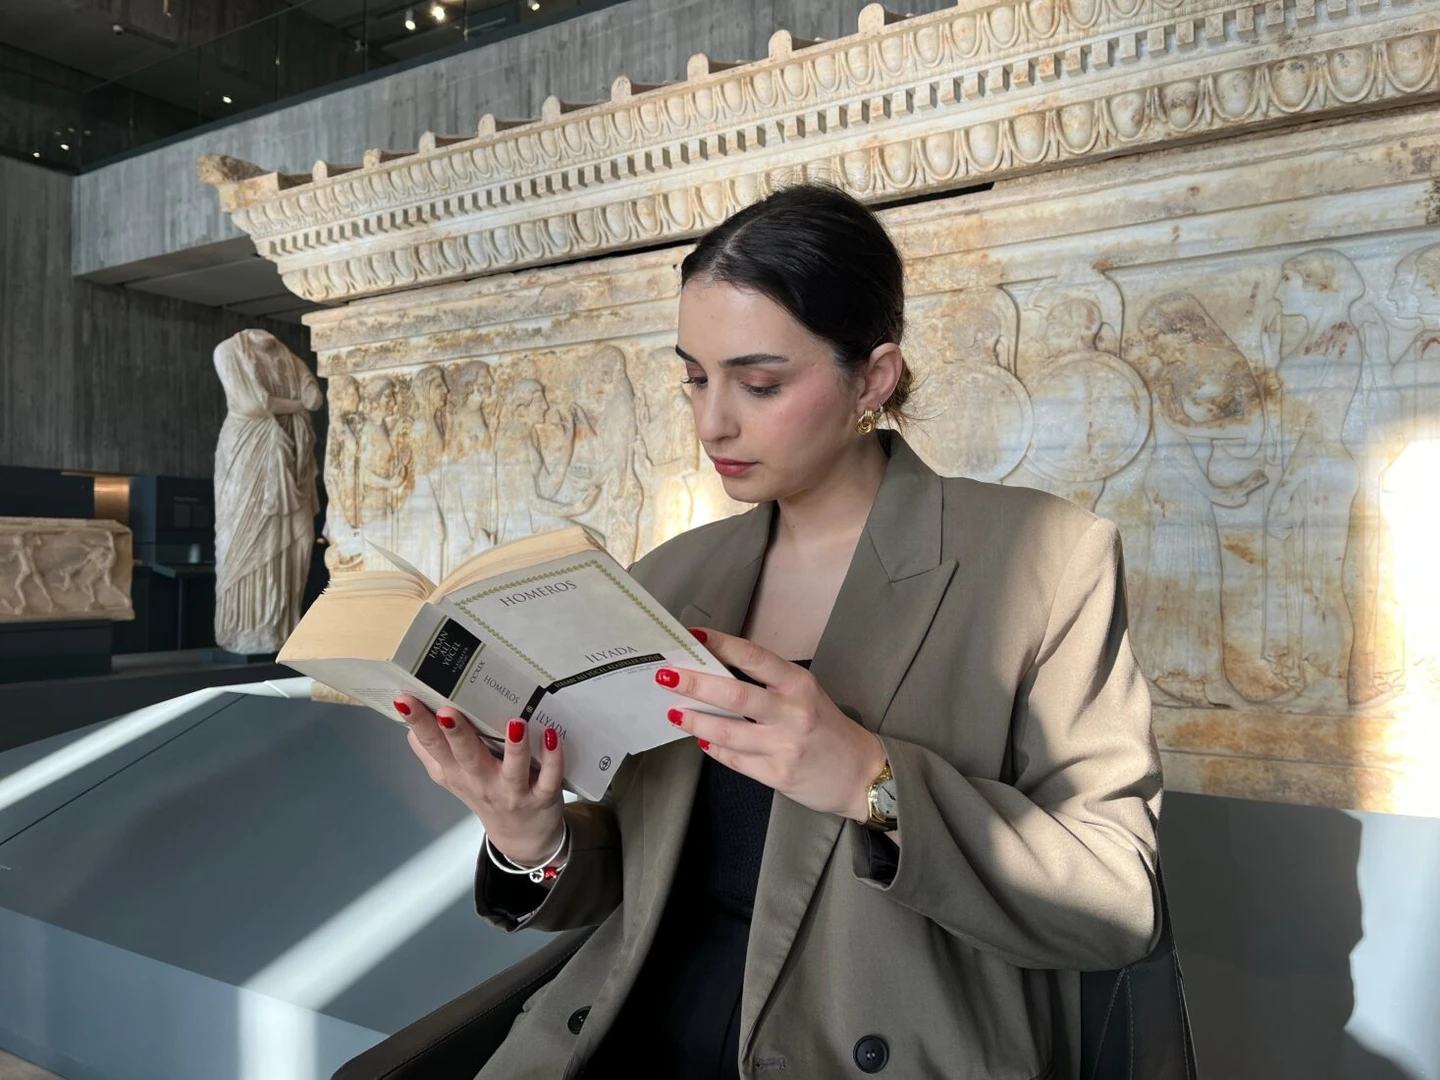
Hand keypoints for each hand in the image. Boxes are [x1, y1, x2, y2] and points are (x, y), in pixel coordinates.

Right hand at [395, 694, 565, 866]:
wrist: (522, 837)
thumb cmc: (486, 796)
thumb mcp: (452, 777)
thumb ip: (431, 751)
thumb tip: (408, 720)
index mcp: (456, 772)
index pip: (432, 745)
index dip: (417, 723)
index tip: (404, 699)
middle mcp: (481, 781)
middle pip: (466, 756)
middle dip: (455, 734)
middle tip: (446, 712)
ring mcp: (513, 791)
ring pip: (512, 769)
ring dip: (514, 746)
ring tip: (514, 723)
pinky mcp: (543, 796)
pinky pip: (549, 778)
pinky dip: (552, 759)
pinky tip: (552, 737)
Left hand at [662, 629, 886, 821]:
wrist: (861, 774)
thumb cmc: (826, 727)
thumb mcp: (804, 695)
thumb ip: (767, 684)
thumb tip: (715, 671)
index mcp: (799, 685)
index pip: (755, 658)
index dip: (721, 645)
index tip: (693, 636)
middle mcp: (793, 713)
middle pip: (735, 695)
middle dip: (695, 684)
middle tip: (666, 676)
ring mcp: (785, 746)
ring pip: (727, 732)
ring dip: (695, 721)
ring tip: (674, 712)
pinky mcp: (778, 775)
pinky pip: (735, 760)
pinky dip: (714, 749)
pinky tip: (702, 741)